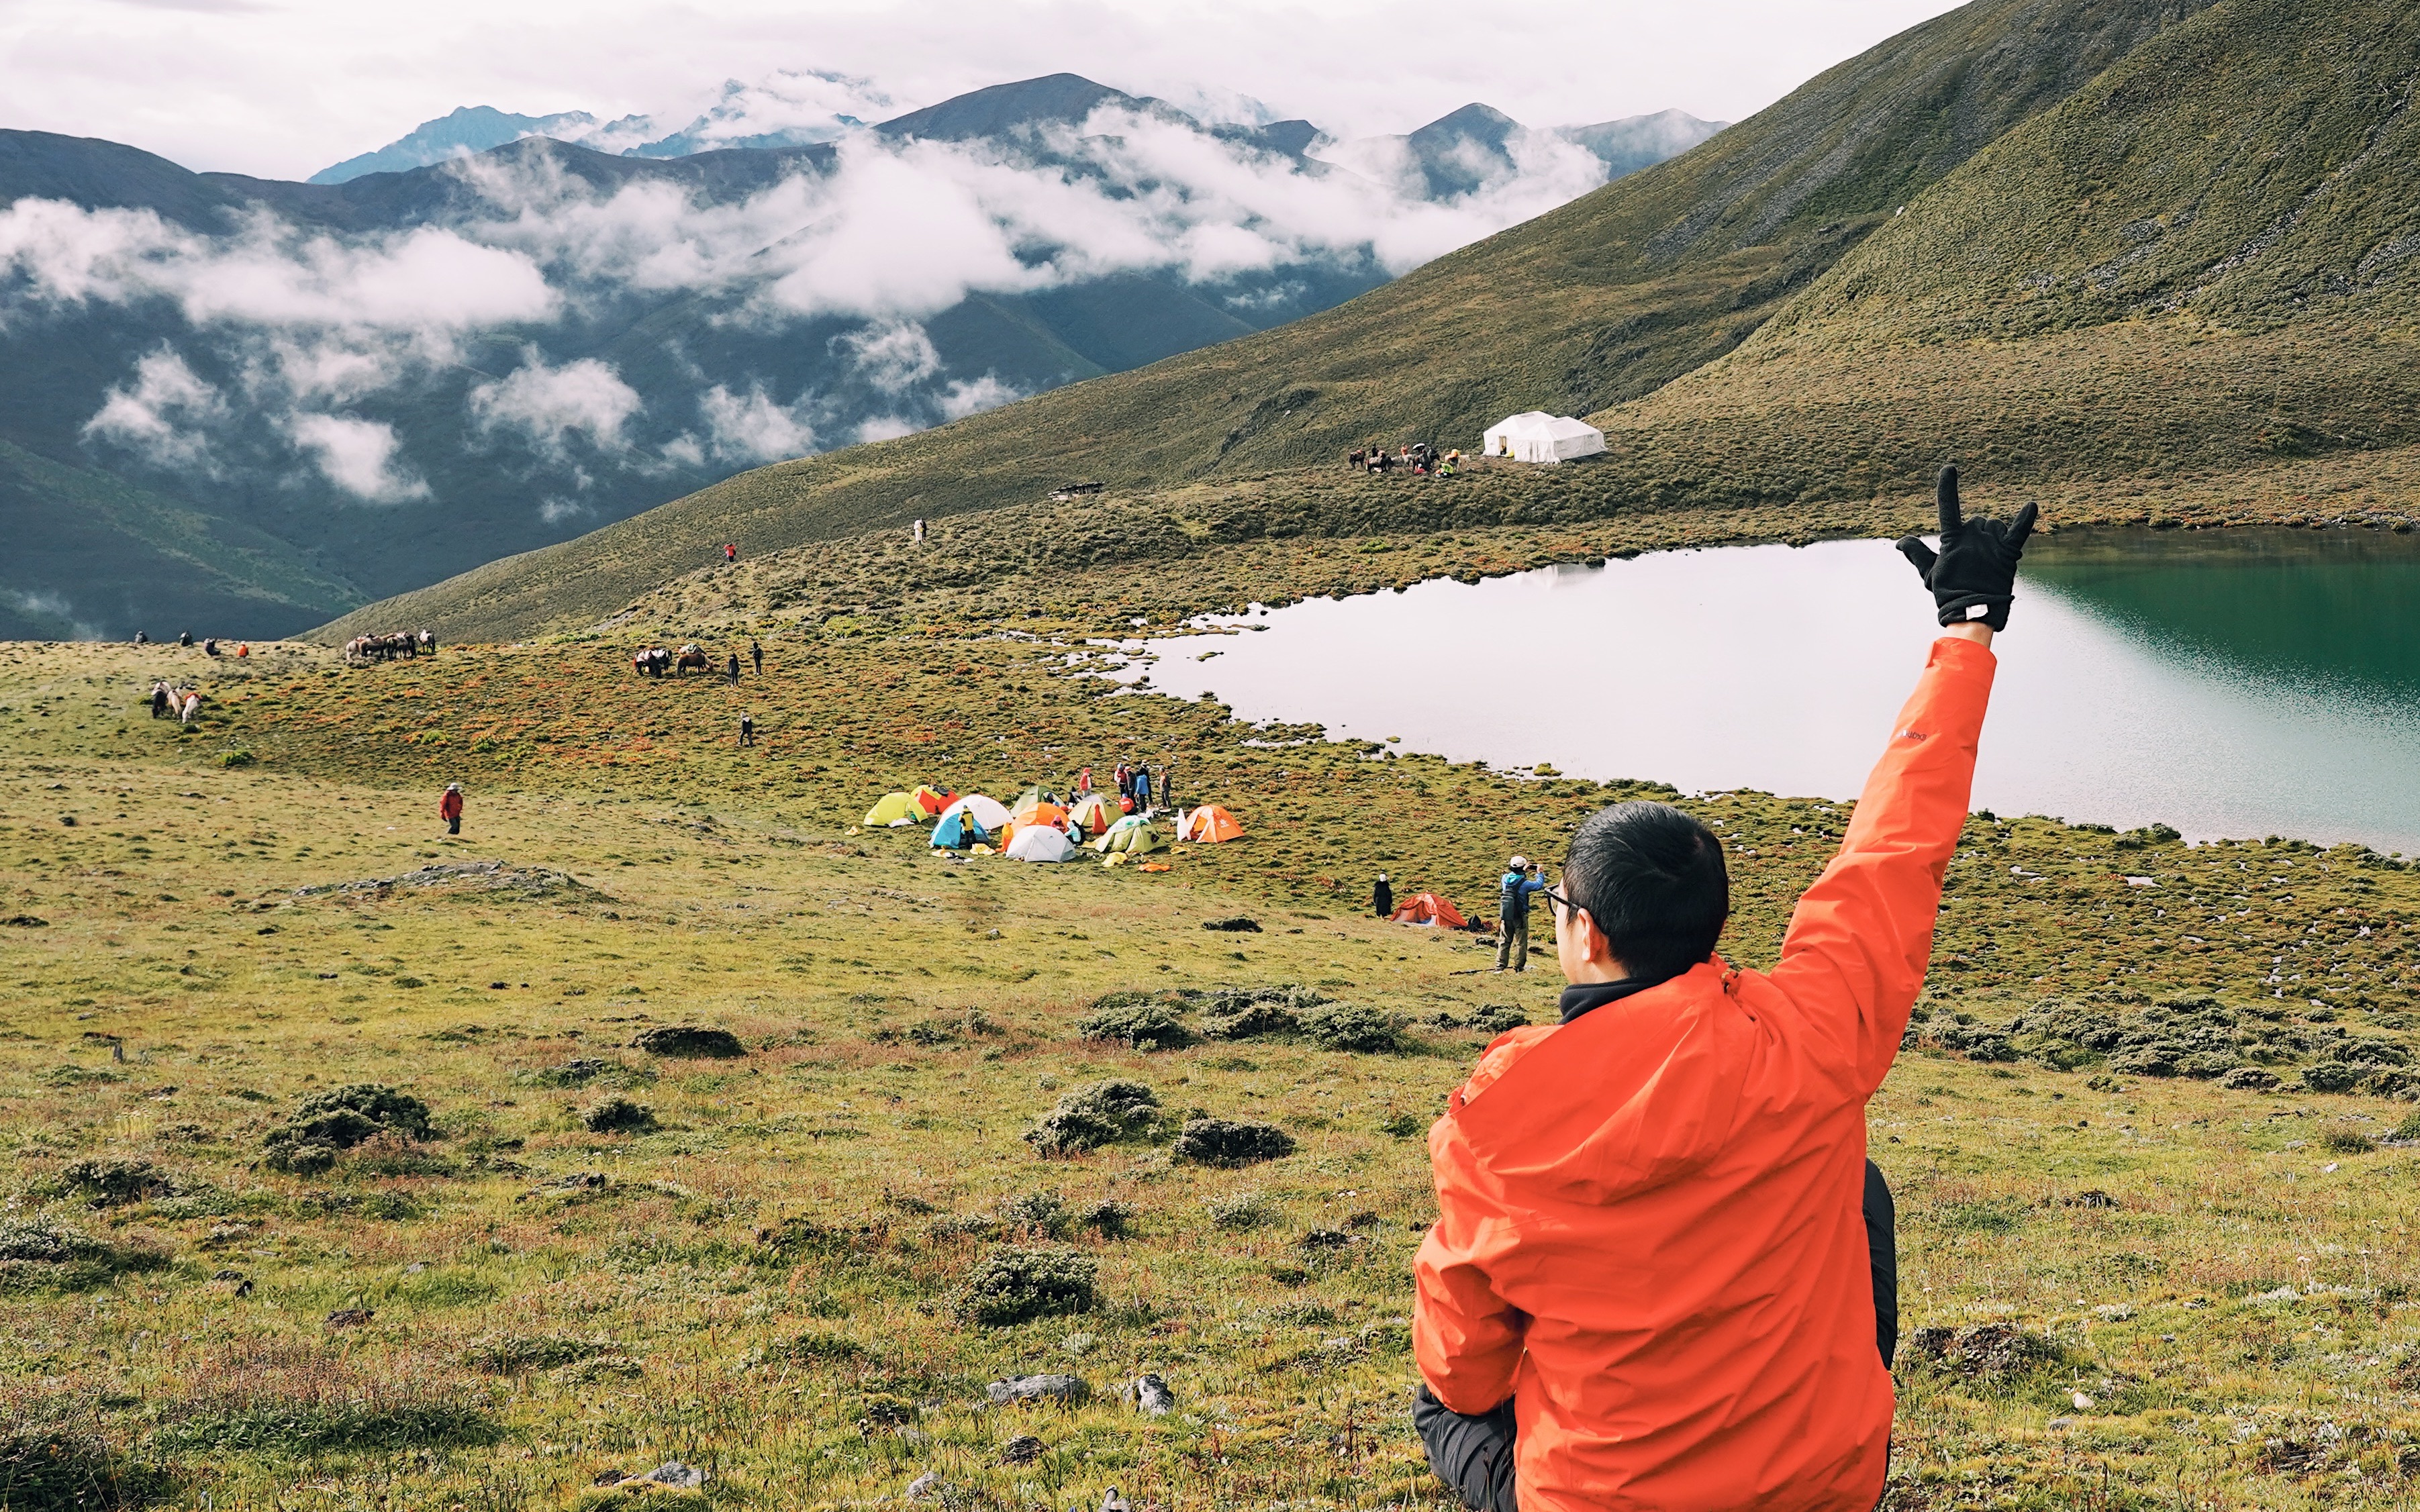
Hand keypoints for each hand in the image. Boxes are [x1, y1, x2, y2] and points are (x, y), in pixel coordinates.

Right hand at [1897, 466, 2036, 630]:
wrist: (1974, 611)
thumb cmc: (1949, 593)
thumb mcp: (1928, 573)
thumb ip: (1916, 553)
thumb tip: (1901, 541)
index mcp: (1952, 539)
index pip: (1948, 507)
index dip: (1947, 487)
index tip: (1949, 469)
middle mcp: (1973, 536)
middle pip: (1977, 521)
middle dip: (1975, 534)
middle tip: (1972, 561)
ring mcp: (1992, 543)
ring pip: (1995, 526)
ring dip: (1993, 536)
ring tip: (1988, 560)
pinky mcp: (2009, 552)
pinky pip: (2019, 531)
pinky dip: (2026, 518)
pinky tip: (2031, 506)